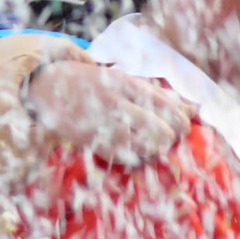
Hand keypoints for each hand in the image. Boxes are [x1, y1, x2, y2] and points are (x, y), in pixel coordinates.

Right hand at [28, 60, 192, 167]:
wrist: (41, 88)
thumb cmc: (91, 83)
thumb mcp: (122, 80)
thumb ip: (157, 94)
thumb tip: (197, 108)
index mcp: (125, 83)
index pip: (165, 105)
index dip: (181, 119)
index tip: (184, 124)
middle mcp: (115, 104)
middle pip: (160, 131)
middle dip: (170, 137)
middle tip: (167, 136)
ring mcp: (103, 125)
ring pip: (145, 148)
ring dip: (154, 149)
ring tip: (150, 143)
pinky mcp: (93, 143)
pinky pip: (125, 158)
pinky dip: (135, 157)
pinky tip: (133, 150)